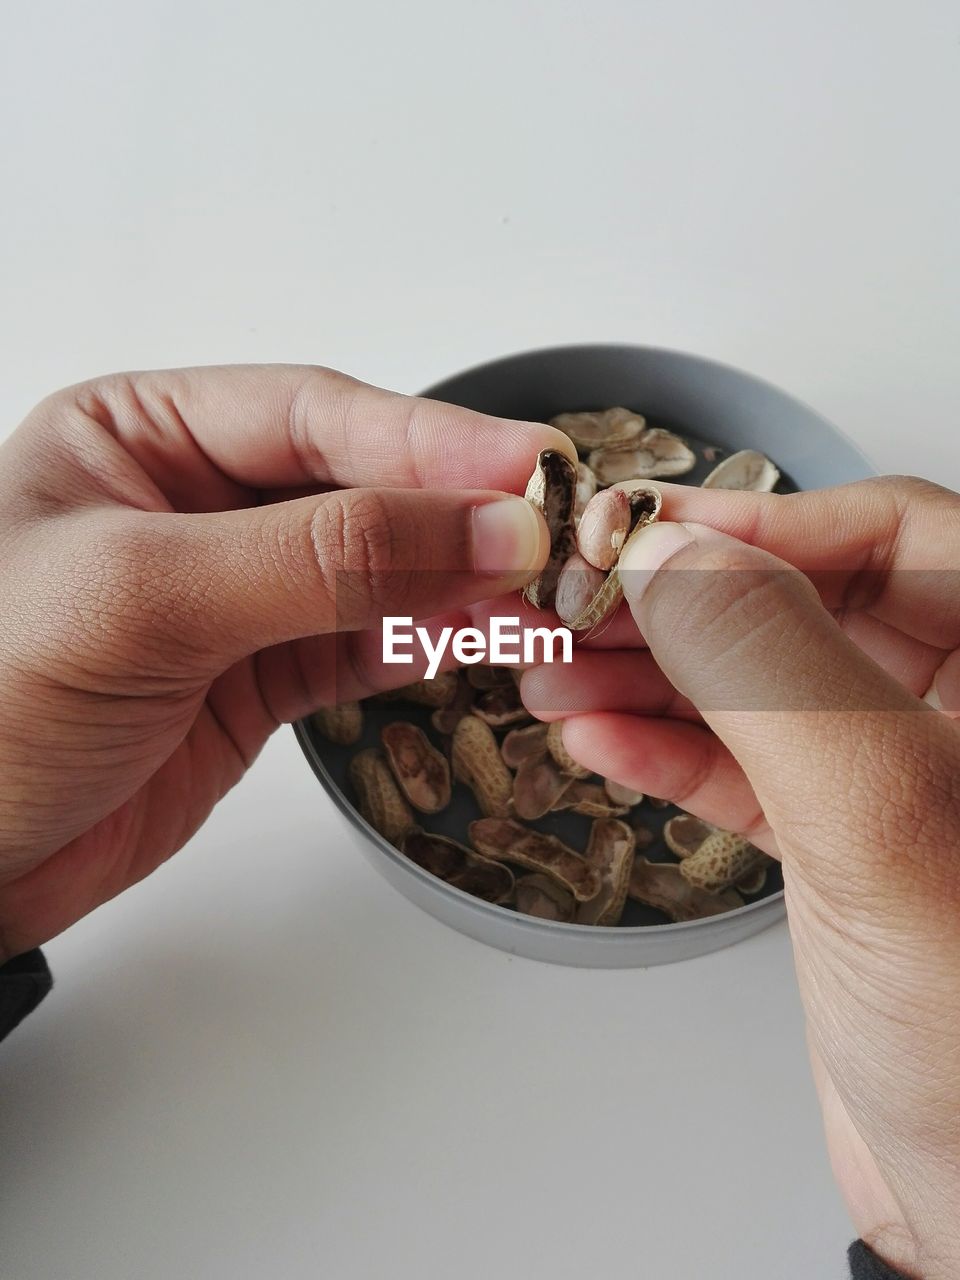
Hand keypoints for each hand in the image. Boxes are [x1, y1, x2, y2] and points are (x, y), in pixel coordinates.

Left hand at [0, 364, 570, 959]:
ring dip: (462, 579)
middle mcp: (193, 501)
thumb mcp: (148, 597)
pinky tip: (492, 635)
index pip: (313, 414)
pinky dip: (431, 641)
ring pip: (378, 568)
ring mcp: (232, 593)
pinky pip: (366, 642)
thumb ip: (324, 557)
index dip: (431, 439)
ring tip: (550, 591)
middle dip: (459, 511)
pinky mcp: (256, 677)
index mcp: (138, 435)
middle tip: (560, 533)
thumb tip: (487, 529)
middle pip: (360, 485)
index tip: (533, 466)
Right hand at [521, 476, 959, 1277]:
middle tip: (577, 601)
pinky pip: (744, 764)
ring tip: (555, 669)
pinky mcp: (845, 842)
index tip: (646, 531)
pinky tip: (595, 734)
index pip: (893, 531)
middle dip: (682, 600)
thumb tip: (676, 554)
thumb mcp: (886, 820)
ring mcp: (901, 777)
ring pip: (762, 682)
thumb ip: (776, 670)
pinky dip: (664, 746)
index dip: (761, 519)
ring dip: (651, 673)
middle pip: (806, 600)